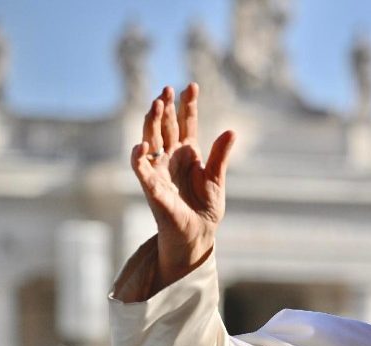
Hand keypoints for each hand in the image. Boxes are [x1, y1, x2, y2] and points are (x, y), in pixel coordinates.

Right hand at [130, 83, 235, 291]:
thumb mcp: (216, 178)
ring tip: (156, 104)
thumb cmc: (205, 207)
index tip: (192, 86)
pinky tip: (140, 145)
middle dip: (166, 108)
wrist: (198, 233)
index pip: (186, 123)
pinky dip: (139, 158)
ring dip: (152, 123)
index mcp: (188, 153)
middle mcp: (171, 157)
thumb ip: (220, 155)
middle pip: (165, 127)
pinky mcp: (152, 188)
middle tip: (167, 89)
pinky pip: (142, 170)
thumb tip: (231, 130)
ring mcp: (159, 170)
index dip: (188, 105)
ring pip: (151, 141)